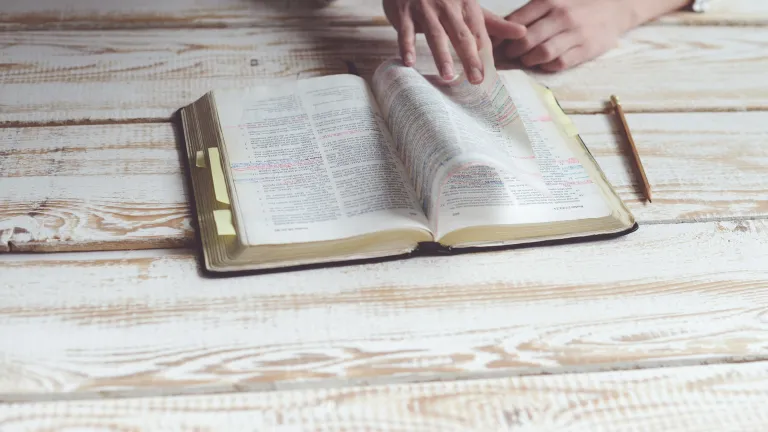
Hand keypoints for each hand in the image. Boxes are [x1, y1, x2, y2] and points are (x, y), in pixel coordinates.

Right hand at [383, 0, 525, 82]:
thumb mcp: (469, 6)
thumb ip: (493, 23)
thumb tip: (521, 33)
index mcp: (467, 5)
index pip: (479, 32)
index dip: (484, 54)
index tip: (487, 76)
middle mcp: (448, 5)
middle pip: (461, 34)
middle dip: (469, 58)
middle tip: (476, 80)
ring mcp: (425, 8)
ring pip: (435, 34)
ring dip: (442, 55)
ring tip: (448, 76)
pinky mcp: (404, 12)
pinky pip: (406, 31)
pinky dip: (407, 46)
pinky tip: (409, 63)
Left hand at [499, 0, 640, 71]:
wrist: (616, 7)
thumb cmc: (577, 4)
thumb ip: (531, 12)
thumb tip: (501, 28)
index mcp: (550, 1)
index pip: (517, 21)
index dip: (502, 36)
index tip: (495, 43)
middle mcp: (561, 16)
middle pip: (526, 39)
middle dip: (512, 51)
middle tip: (509, 55)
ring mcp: (575, 33)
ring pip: (542, 53)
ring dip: (528, 60)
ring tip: (526, 59)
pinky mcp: (586, 49)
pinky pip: (559, 63)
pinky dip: (546, 66)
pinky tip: (544, 63)